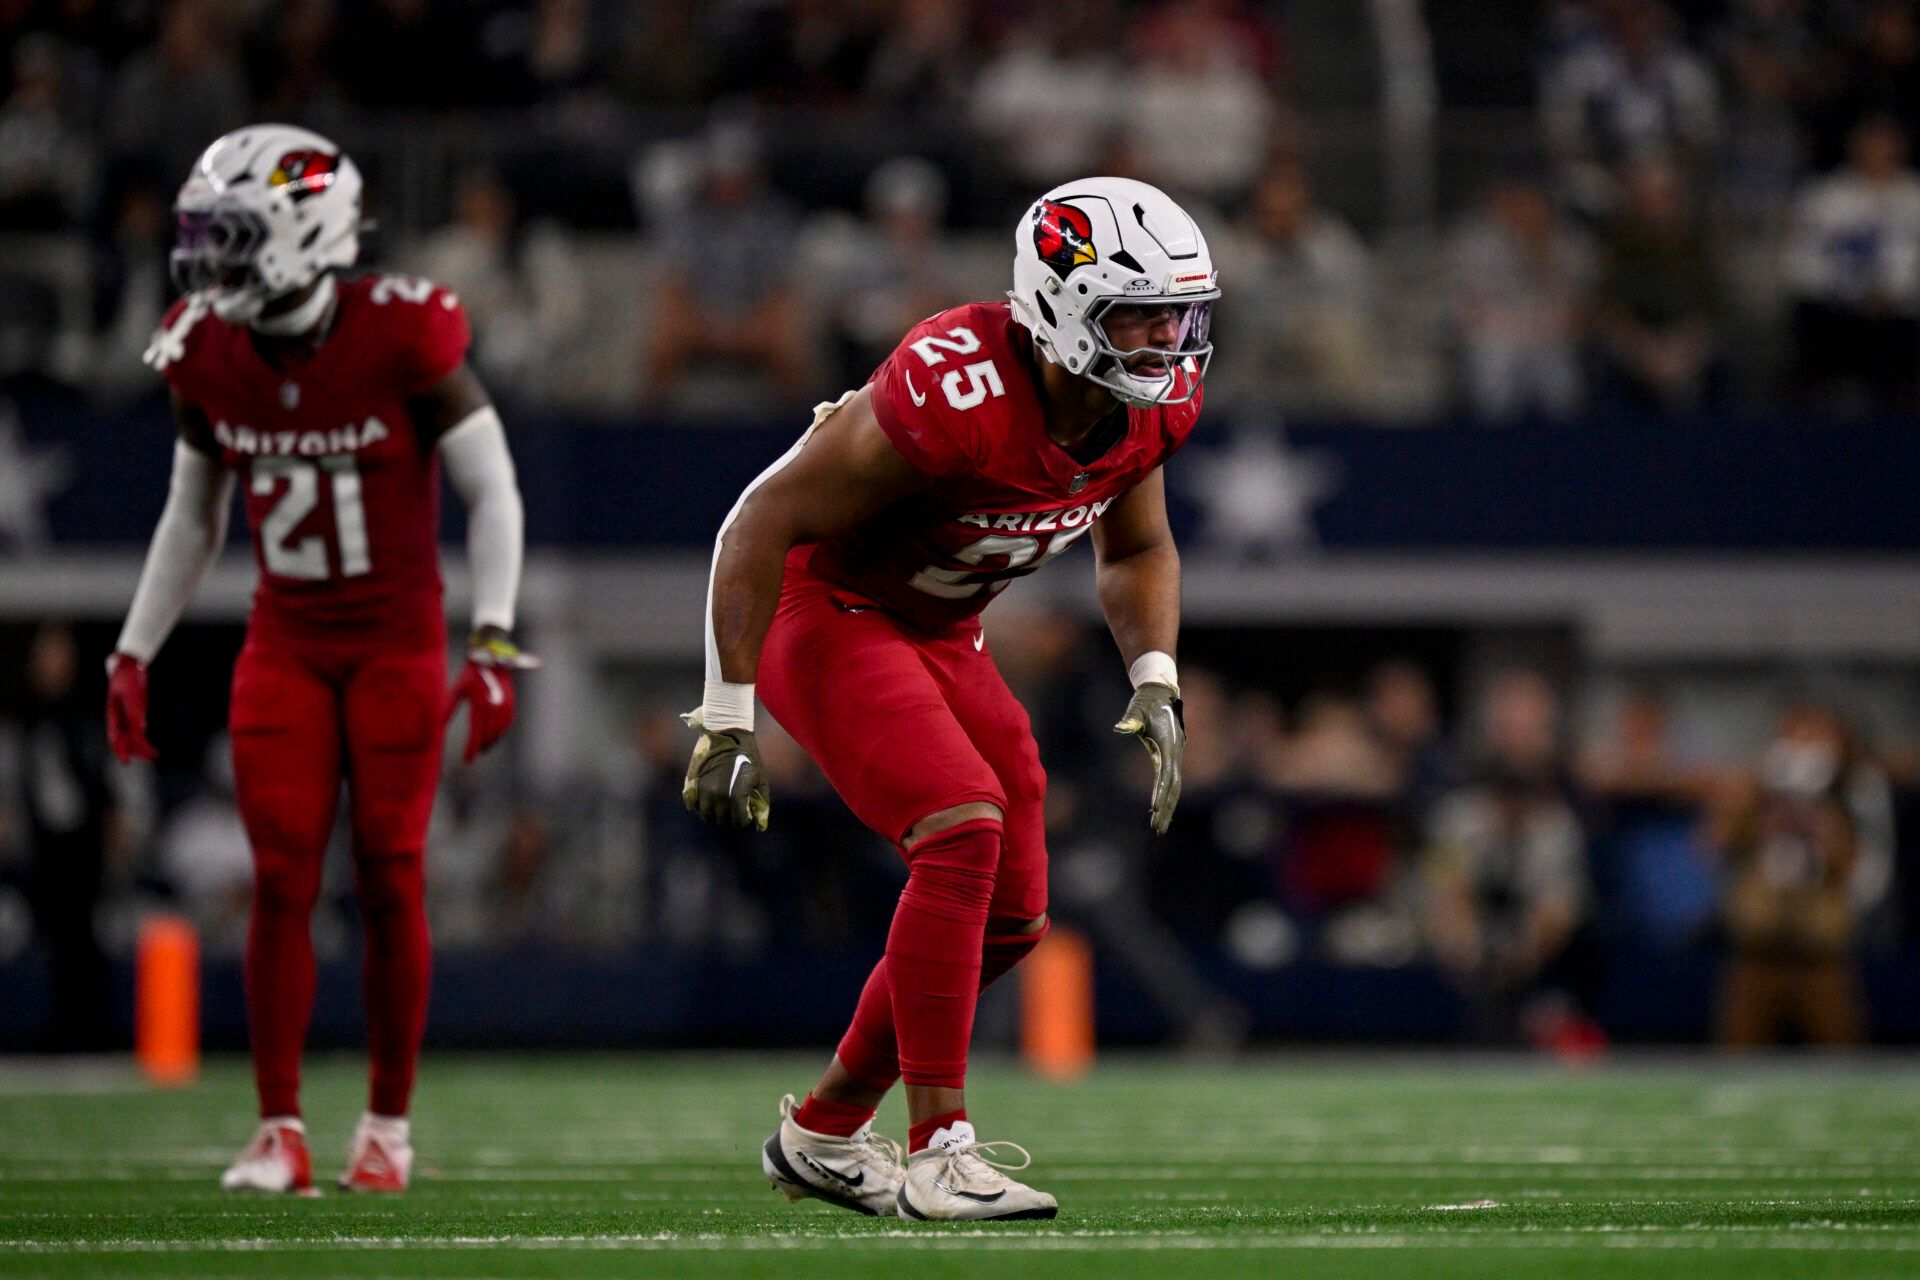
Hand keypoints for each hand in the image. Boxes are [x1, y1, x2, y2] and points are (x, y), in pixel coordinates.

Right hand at [105, 652, 156, 763]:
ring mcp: (124, 714)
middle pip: (124, 739)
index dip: (121, 749)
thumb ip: (135, 710)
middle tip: (152, 757)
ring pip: (130, 735)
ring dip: (141, 746)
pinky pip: (136, 729)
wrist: (128, 664)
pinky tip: (150, 744)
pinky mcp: (133, 711)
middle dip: (135, 750)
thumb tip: (141, 730)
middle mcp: (117, 716)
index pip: (116, 736)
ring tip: (155, 754)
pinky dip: (142, 738)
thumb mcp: (133, 692)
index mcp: (113, 713)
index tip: (126, 762)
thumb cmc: (129, 677)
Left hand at [445, 631, 536, 763]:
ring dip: (491, 742)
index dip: (471, 748)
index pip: (476, 733)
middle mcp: (494, 707)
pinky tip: (495, 736)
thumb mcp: (457, 690)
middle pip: (488, 736)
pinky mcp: (511, 703)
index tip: (467, 760)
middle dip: (481, 747)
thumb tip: (437, 726)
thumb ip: (448, 709)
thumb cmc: (472, 674)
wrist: (492, 658)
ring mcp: (505, 706)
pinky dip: (501, 733)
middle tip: (473, 755)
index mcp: (479, 704)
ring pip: (499, 732)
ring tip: (483, 748)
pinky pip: (507, 724)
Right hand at [682, 721, 769, 830]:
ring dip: (714, 814)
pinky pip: (692, 805)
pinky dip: (699, 806)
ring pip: (706, 816)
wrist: (726, 733)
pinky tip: (709, 799)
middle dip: (730, 818)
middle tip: (734, 808)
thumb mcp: (761, 780)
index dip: (745, 819)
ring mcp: (702, 790)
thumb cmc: (749, 756)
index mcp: (735, 796)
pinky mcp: (691, 783)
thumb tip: (761, 828)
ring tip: (722, 805)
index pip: (739, 822)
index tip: (746, 810)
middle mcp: (717, 796)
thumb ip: (762, 805)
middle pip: (721, 821)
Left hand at [1114, 681, 1183, 834]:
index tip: (1154, 807)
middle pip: (1174, 787)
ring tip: (1158, 828)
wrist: (1161, 692)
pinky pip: (1170, 782)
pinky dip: (1166, 797)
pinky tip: (1160, 811)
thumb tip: (1120, 727)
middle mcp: (1175, 752)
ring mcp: (1175, 756)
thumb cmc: (1147, 701)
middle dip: (1167, 808)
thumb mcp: (1137, 709)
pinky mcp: (1170, 757)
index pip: (1166, 772)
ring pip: (1175, 787)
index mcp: (1169, 743)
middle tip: (1157, 829)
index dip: (1161, 790)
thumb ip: (1130, 720)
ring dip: (1168, 807)